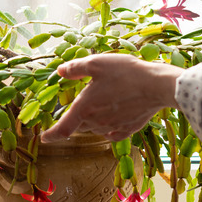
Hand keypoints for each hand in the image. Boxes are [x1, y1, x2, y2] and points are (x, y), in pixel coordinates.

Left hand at [41, 54, 183, 142]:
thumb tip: (60, 71)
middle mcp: (96, 122)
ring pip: (95, 129)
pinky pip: (112, 133)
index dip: (50, 135)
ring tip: (103, 103)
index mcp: (84, 108)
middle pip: (79, 126)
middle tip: (83, 103)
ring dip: (93, 120)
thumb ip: (75, 68)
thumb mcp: (97, 63)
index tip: (43, 138)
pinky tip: (113, 119)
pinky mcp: (128, 129)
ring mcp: (113, 127)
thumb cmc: (126, 73)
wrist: (157, 86)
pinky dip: (108, 128)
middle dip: (76, 119)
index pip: (62, 129)